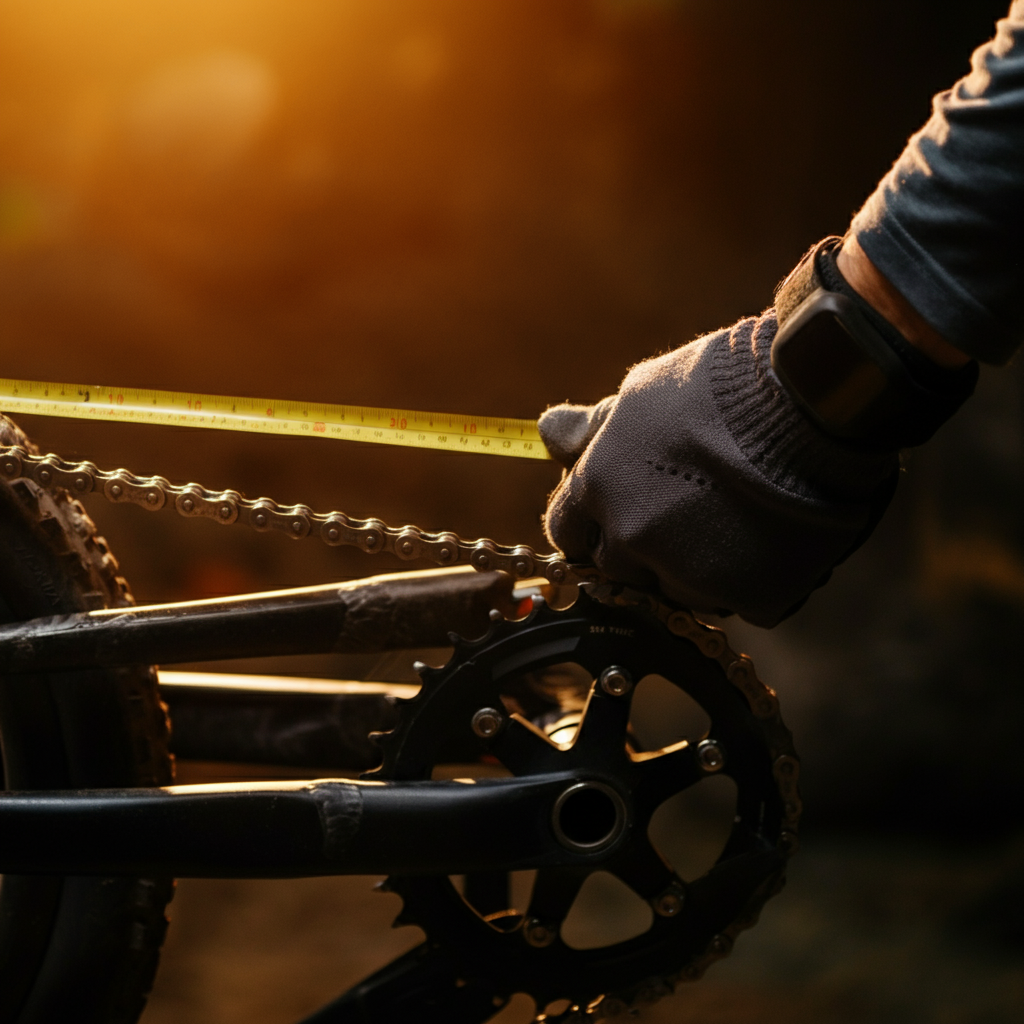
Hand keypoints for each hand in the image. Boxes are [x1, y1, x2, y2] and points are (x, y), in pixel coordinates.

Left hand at [540, 311, 898, 626]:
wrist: (809, 401)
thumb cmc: (720, 386)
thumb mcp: (642, 393)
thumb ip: (592, 428)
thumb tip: (548, 431)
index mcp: (598, 490)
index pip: (566, 531)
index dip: (591, 522)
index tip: (616, 513)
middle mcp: (633, 540)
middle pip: (617, 569)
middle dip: (638, 548)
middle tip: (682, 514)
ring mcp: (689, 574)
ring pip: (676, 591)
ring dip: (692, 569)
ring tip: (729, 521)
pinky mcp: (748, 596)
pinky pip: (737, 602)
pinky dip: (749, 579)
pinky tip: (765, 538)